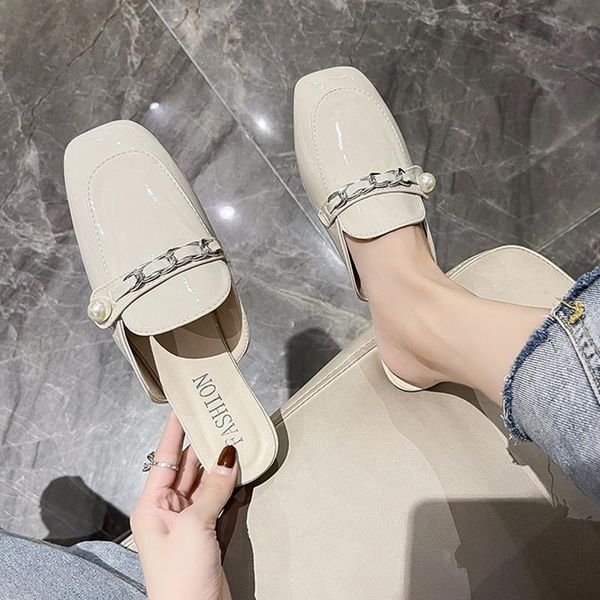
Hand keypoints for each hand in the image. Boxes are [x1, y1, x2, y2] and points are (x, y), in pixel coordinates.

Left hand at [131, 412, 236, 599]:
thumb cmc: (179, 578)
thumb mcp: (193, 526)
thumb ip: (212, 490)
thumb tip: (227, 459)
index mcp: (152, 506)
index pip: (163, 458)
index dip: (173, 431)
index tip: (182, 408)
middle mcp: (168, 510)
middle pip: (185, 467)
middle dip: (201, 444)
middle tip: (216, 419)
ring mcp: (188, 521)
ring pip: (204, 482)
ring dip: (217, 463)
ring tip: (230, 438)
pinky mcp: (206, 532)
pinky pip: (217, 499)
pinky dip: (227, 485)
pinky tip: (236, 470)